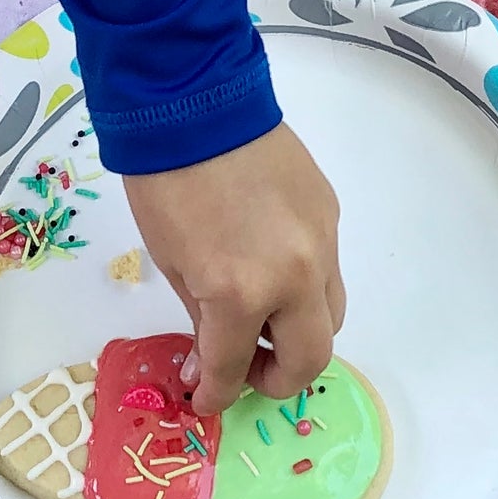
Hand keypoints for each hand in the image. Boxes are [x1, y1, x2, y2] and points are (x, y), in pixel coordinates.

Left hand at [122, 124, 345, 414]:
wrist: (196, 101)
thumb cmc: (167, 183)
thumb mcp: (173, 262)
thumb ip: (201, 320)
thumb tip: (209, 364)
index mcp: (242, 292)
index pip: (236, 367)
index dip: (217, 393)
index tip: (204, 397)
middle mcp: (295, 275)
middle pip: (311, 357)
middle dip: (277, 379)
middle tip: (245, 369)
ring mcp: (322, 243)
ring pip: (330, 314)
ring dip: (298, 333)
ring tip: (261, 322)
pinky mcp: (330, 213)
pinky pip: (326, 269)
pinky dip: (302, 286)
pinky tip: (269, 267)